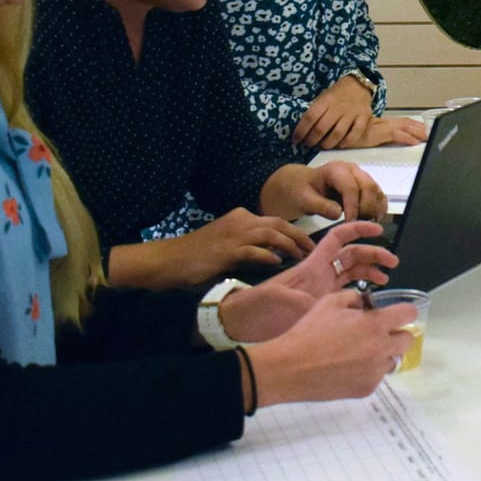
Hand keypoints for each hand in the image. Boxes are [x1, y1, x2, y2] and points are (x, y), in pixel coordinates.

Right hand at [114, 208, 313, 288]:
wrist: (168, 260)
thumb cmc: (197, 257)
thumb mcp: (228, 247)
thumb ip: (249, 248)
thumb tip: (275, 258)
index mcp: (240, 217)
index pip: (274, 221)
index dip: (294, 232)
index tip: (307, 245)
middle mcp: (239, 221)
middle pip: (278, 224)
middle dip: (299, 236)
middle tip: (312, 251)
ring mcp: (233, 235)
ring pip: (271, 234)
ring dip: (290, 246)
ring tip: (302, 257)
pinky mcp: (226, 251)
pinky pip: (254, 251)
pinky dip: (268, 256)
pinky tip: (278, 263)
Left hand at [220, 220, 397, 342]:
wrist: (240, 325)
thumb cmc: (256, 308)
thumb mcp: (276, 299)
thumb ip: (300, 300)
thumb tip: (321, 305)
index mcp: (311, 266)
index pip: (338, 239)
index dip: (357, 229)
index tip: (377, 228)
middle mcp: (319, 275)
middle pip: (352, 256)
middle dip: (373, 254)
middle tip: (393, 262)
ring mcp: (320, 291)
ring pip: (351, 274)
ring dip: (370, 272)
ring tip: (386, 280)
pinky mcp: (320, 306)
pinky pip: (346, 294)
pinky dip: (360, 293)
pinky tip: (369, 300)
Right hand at [243, 292, 416, 403]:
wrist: (289, 368)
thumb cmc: (308, 332)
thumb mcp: (330, 302)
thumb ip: (355, 298)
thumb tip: (366, 304)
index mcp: (375, 325)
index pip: (409, 315)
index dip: (403, 312)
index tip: (396, 314)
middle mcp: (381, 349)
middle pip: (407, 340)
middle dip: (395, 333)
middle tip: (377, 333)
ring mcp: (375, 372)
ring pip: (392, 359)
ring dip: (382, 353)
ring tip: (358, 352)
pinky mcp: (366, 389)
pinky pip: (377, 376)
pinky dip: (368, 370)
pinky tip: (348, 367)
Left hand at [262, 160, 387, 221]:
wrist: (303, 185)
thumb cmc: (302, 191)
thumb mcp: (304, 200)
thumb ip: (320, 206)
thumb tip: (339, 213)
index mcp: (335, 169)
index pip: (350, 187)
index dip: (353, 206)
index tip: (350, 223)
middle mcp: (352, 169)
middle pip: (369, 187)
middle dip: (366, 208)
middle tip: (357, 225)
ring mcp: (361, 176)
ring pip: (376, 191)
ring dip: (374, 209)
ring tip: (363, 223)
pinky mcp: (366, 184)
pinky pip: (379, 195)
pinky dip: (379, 207)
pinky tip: (373, 219)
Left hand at [292, 76, 376, 149]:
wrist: (359, 84)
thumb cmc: (337, 94)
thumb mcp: (323, 97)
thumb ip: (316, 111)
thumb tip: (303, 129)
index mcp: (326, 100)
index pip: (310, 117)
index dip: (301, 131)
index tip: (296, 140)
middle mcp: (338, 107)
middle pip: (322, 128)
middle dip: (311, 140)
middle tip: (308, 144)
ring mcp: (352, 113)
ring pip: (337, 133)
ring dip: (327, 143)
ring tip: (322, 146)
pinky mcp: (364, 118)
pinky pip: (355, 134)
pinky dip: (346, 142)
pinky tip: (339, 145)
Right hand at [340, 116, 427, 149]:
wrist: (338, 127)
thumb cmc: (352, 133)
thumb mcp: (369, 135)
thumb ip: (380, 136)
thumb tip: (391, 140)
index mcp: (385, 123)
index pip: (405, 122)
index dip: (417, 126)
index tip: (428, 130)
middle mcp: (386, 123)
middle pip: (408, 123)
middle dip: (422, 128)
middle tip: (434, 134)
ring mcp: (383, 126)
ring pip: (406, 127)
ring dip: (419, 132)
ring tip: (429, 138)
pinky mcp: (378, 133)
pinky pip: (396, 134)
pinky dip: (407, 137)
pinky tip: (414, 142)